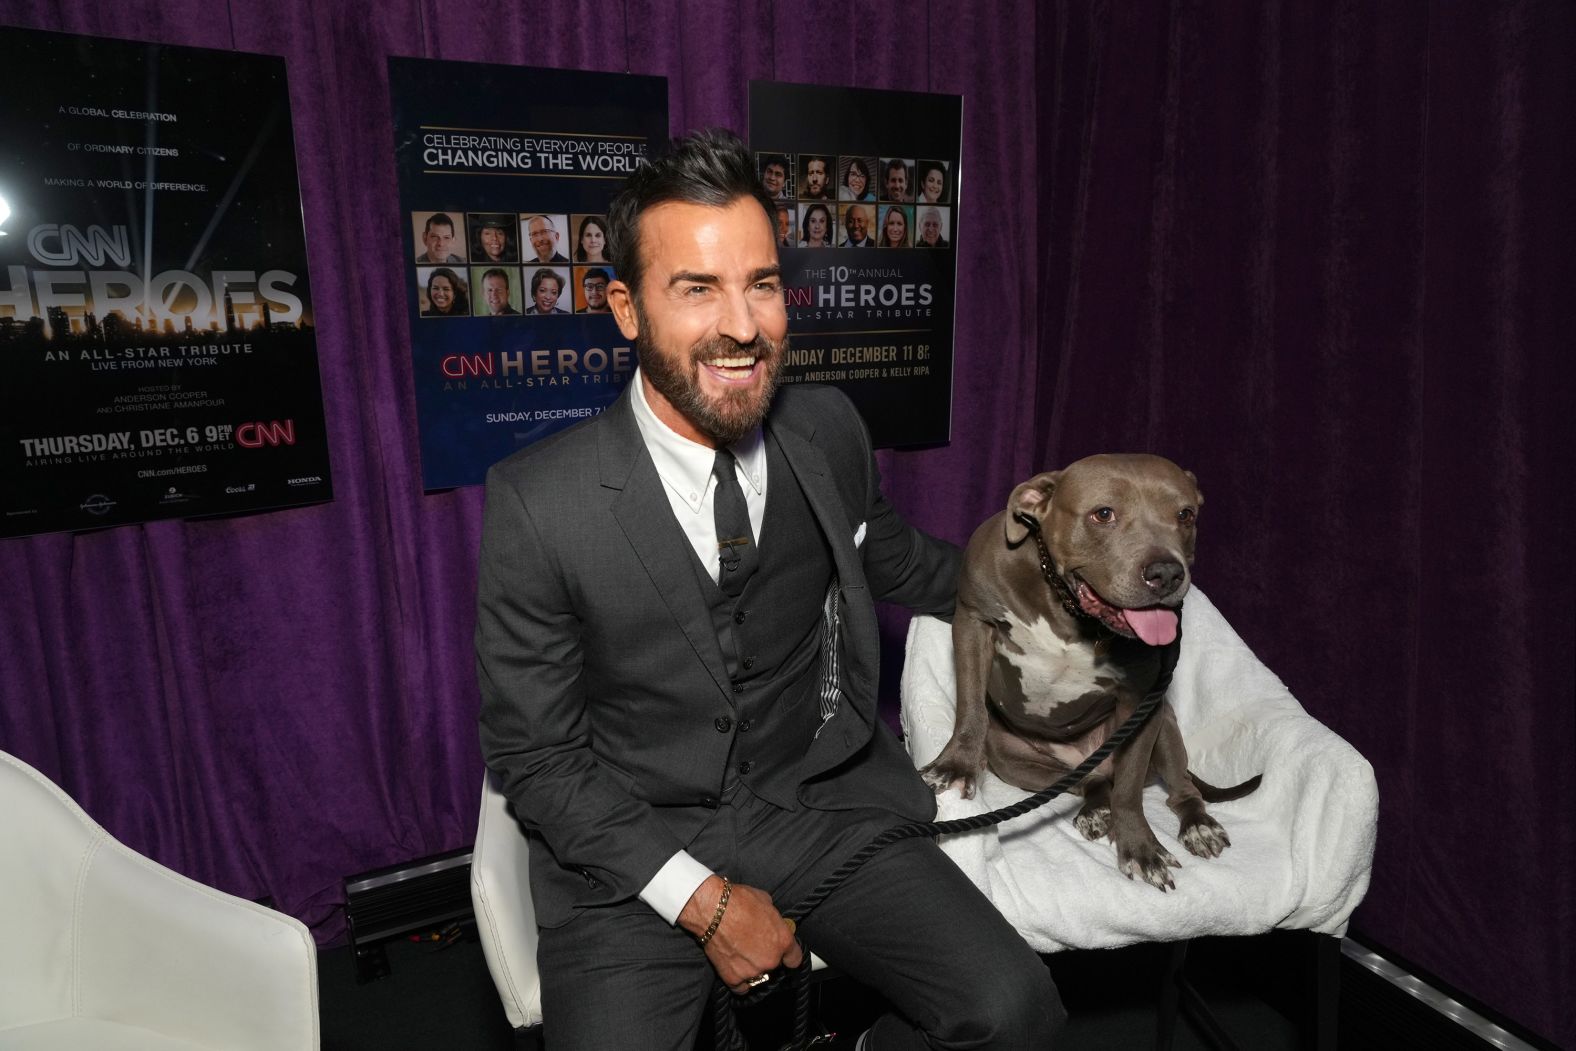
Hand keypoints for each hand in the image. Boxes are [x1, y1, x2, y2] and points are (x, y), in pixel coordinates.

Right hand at [679, 875, 802, 992]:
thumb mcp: (765, 901)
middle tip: (753, 945)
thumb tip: (770, 920)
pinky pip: (741, 987)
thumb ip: (772, 918)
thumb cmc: (738, 901)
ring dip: (752, 968)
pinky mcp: (734, 978)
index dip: (789, 956)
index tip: (785, 956)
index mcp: (783, 941)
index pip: (795, 959)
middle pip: (774, 966)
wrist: (712, 909)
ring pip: (758, 977)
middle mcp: (771, 959)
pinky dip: (739, 981)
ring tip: (741, 954)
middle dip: (766, 957)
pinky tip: (735, 969)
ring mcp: (753, 971)